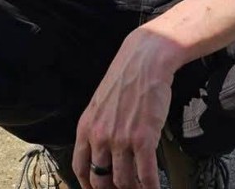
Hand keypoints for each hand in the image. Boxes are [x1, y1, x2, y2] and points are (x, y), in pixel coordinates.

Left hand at [72, 30, 173, 188]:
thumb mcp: (100, 103)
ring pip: (124, 181)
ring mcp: (121, 140)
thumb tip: (103, 151)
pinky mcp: (144, 139)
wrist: (145, 60)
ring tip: (140, 188)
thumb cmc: (126, 78)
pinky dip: (151, 187)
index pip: (80, 168)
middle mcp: (100, 137)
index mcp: (86, 127)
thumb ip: (98, 127)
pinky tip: (155, 188)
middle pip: (101, 180)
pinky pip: (146, 176)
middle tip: (123, 188)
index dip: (88, 185)